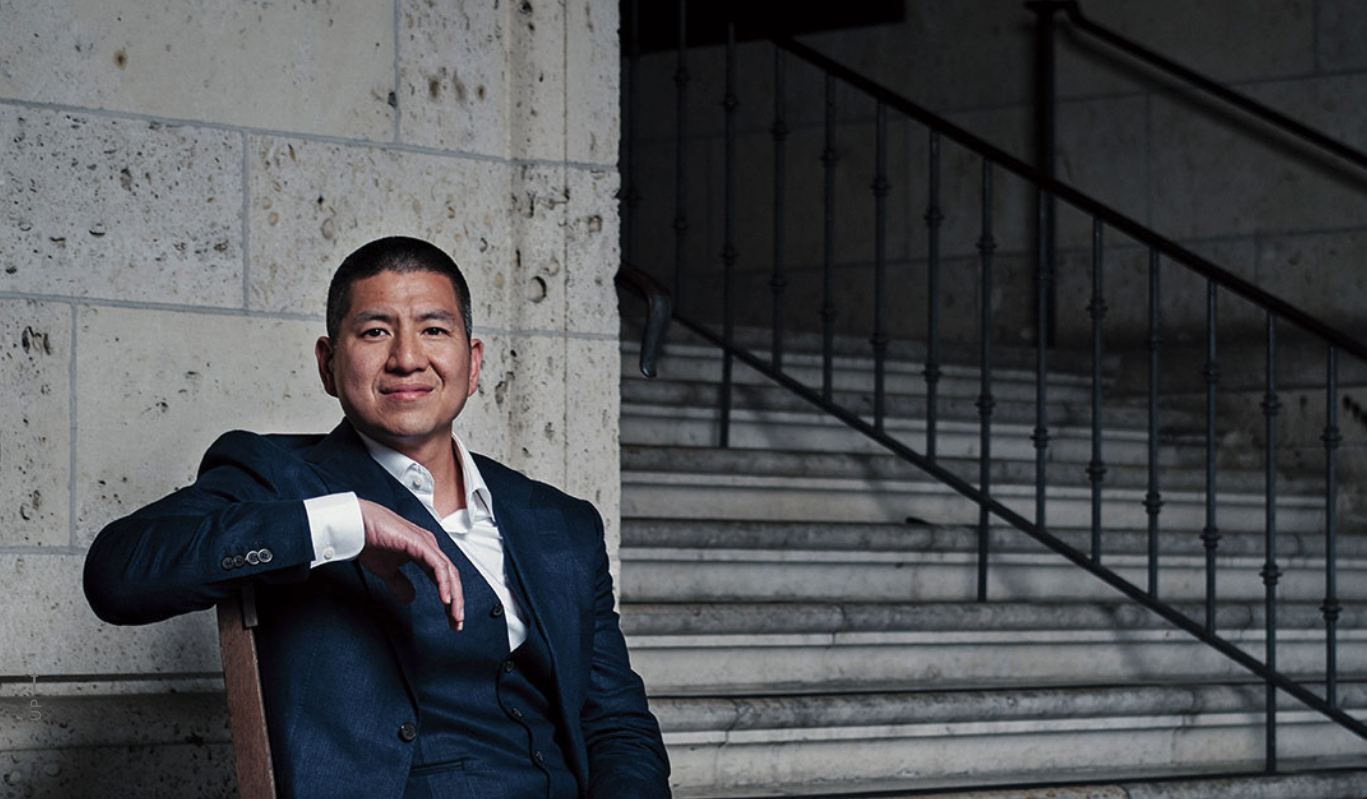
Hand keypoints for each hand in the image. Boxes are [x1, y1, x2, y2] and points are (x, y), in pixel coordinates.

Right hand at [355, 499, 463, 630]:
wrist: (356, 526)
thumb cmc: (370, 542)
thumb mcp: (387, 571)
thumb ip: (400, 584)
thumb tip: (411, 599)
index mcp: (424, 552)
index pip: (444, 578)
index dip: (450, 599)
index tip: (451, 619)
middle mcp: (430, 547)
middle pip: (451, 577)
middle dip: (457, 601)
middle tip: (457, 623)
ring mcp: (427, 544)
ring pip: (449, 572)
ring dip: (454, 596)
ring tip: (455, 616)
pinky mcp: (420, 543)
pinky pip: (438, 566)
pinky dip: (444, 583)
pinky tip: (445, 599)